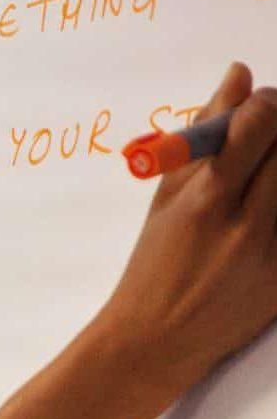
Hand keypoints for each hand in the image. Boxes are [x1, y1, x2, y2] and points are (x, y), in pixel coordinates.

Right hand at [90, 61, 276, 409]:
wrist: (156, 341)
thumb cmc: (153, 267)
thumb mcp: (167, 198)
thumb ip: (203, 134)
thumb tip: (237, 76)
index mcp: (204, 201)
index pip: (256, 125)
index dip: (266, 105)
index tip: (263, 106)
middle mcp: (244, 225)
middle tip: (272, 136)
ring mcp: (273, 254)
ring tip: (266, 178)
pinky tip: (269, 208)